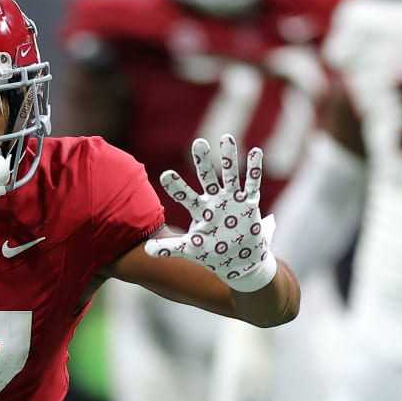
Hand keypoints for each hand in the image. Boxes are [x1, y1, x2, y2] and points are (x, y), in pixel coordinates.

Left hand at [147, 134, 277, 291]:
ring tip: (226, 138)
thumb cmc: (214, 253)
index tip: (165, 175)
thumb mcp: (191, 250)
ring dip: (229, 158)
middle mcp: (215, 200)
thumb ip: (170, 247)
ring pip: (230, 175)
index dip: (176, 186)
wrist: (240, 262)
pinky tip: (255, 152)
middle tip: (198, 143)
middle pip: (207, 177)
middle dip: (203, 161)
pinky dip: (254, 169)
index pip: (185, 195)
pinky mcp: (250, 203)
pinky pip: (252, 183)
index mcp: (200, 210)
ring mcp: (233, 200)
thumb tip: (146, 250)